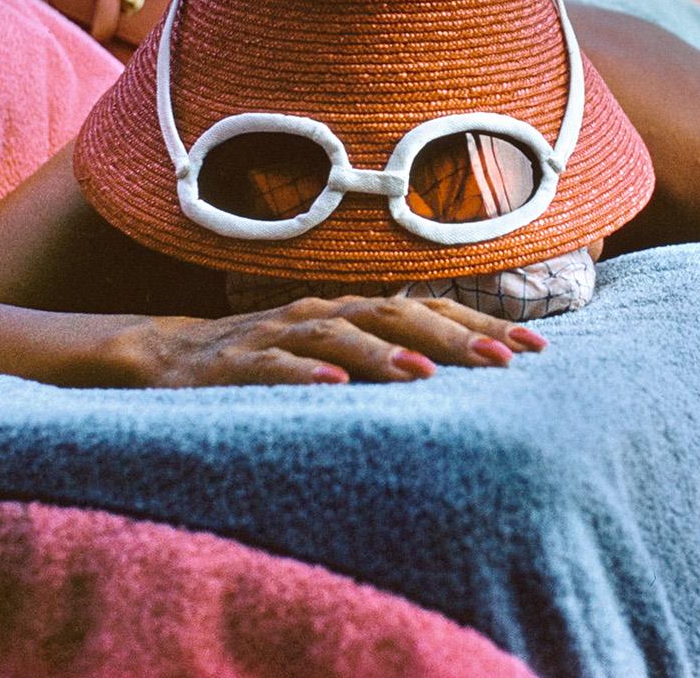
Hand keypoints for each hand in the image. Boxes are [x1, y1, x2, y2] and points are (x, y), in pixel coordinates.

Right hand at [107, 295, 548, 387]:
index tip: (536, 349)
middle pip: (395, 315)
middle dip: (452, 337)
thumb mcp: (333, 357)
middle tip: (503, 363)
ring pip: (338, 335)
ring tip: (425, 376)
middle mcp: (320, 313)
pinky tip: (334, 390)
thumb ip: (387, 358)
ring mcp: (275, 335)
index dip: (480, 324)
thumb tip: (465, 377)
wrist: (163, 356)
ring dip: (383, 355)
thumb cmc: (266, 362)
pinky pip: (272, 369)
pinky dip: (304, 375)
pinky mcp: (233, 366)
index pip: (427, 309)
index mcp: (350, 311)